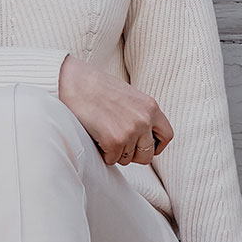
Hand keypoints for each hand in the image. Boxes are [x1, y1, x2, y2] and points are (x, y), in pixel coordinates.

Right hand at [57, 56, 173, 167]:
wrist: (74, 81)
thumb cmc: (96, 87)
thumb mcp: (129, 97)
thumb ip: (140, 115)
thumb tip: (143, 137)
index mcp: (151, 107)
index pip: (167, 136)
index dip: (156, 146)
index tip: (144, 146)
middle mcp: (144, 119)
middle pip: (148, 154)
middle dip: (133, 155)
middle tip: (119, 146)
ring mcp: (130, 131)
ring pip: (128, 159)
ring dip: (116, 153)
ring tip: (104, 135)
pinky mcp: (114, 140)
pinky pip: (111, 160)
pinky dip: (103, 153)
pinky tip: (97, 138)